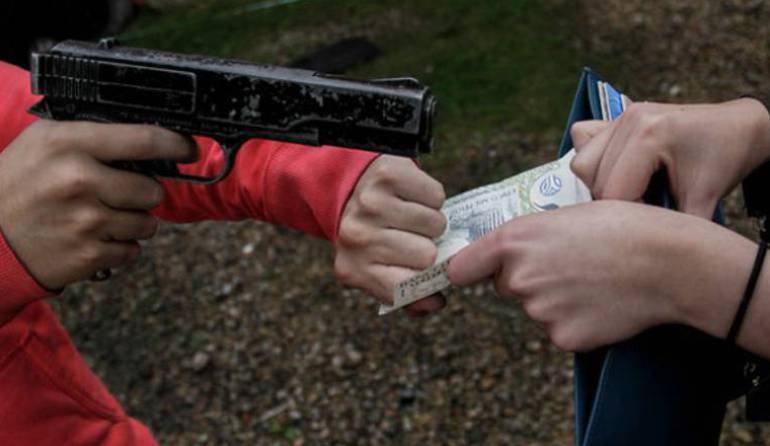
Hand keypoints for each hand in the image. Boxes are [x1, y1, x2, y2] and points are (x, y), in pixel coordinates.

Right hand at [0, 120, 196, 289]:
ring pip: (147, 223)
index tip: (188, 149)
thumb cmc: (18, 186)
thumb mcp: (42, 144)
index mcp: (69, 143)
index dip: (176, 145)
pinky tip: (90, 239)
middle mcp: (80, 179)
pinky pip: (132, 250)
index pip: (144, 139)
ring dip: (132, 223)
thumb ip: (91, 137)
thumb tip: (147, 138)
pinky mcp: (89, 254)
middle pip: (153, 190)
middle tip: (116, 196)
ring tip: (97, 218)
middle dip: (143, 195)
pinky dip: (119, 247)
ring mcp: (86, 220)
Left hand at [334, 155, 446, 314]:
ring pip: (436, 224)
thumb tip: (436, 302)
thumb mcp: (379, 271)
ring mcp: (370, 204)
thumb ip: (407, 295)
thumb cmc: (374, 237)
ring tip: (411, 218)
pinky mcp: (386, 176)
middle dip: (430, 247)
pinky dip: (431, 197)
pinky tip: (411, 197)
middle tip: (414, 238)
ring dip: (431, 222)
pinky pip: (436, 196)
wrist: (350, 186)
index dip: (427, 284)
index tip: (433, 276)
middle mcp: (356, 237)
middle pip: (428, 256)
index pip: (405, 290)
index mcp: (353, 270)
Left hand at [447, 201, 754, 351]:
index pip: (461, 268)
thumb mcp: (567, 213)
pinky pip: (561, 330)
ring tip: (595, 279)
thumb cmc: (623, 225)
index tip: (466, 273)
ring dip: (556, 299)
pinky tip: (603, 303)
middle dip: (529, 278)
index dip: (466, 269)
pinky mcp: (564, 337)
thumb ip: (530, 235)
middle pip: (508, 285)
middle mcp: (519, 278)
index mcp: (514, 240)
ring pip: (538, 308)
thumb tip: (512, 251)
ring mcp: (541, 311)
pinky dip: (578, 321)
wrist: (669, 261)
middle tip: (570, 263)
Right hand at [570, 98, 769, 217]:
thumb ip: (666, 229)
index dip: (627, 216)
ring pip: (582, 161)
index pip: (611, 192)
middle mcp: (630, 120)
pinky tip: (621, 171)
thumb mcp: (701, 204)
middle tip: (645, 207)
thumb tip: (640, 256)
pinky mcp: (619, 116)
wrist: (740, 128)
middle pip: (590, 177)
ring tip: (632, 190)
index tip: (651, 222)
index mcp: (649, 136)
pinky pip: (585, 140)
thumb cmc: (723, 162)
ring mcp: (623, 115)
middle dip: (613, 202)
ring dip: (599, 183)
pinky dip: (596, 162)